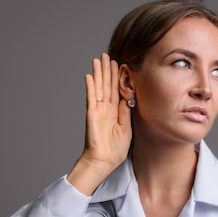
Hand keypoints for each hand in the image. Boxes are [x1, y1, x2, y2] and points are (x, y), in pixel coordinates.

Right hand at [67, 53, 132, 194]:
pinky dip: (91, 87)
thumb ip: (126, 113)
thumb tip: (128, 98)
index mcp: (114, 113)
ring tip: (98, 59)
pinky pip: (91, 98)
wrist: (103, 162)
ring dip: (98, 73)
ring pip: (99, 88)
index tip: (119, 64)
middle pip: (107, 85)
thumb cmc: (114, 151)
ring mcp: (97, 111)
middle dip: (107, 70)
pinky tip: (89, 75)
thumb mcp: (126, 129)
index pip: (116, 91)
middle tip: (107, 55)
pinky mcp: (91, 115)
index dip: (117, 77)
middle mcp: (105, 109)